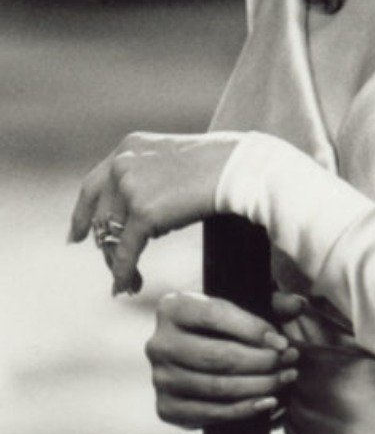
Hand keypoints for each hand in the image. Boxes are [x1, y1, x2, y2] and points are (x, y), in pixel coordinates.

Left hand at [68, 131, 243, 294]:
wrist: (239, 167)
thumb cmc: (219, 164)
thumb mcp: (172, 159)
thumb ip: (148, 175)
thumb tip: (135, 210)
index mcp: (129, 147)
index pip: (93, 186)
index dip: (82, 215)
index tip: (75, 237)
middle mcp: (122, 164)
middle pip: (101, 217)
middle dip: (106, 247)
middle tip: (113, 267)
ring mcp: (130, 187)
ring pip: (111, 238)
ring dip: (117, 264)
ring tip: (128, 283)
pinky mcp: (143, 213)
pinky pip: (125, 252)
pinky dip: (123, 272)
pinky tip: (127, 286)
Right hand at [146, 290, 304, 427]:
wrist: (195, 351)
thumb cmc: (223, 322)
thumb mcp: (242, 303)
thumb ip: (272, 302)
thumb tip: (298, 305)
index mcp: (173, 307)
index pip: (215, 316)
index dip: (253, 329)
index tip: (282, 341)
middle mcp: (159, 343)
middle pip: (217, 356)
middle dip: (261, 361)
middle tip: (289, 362)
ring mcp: (160, 378)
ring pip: (217, 387)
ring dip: (258, 386)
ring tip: (285, 379)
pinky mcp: (166, 408)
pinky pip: (209, 413)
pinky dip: (242, 409)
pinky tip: (267, 401)